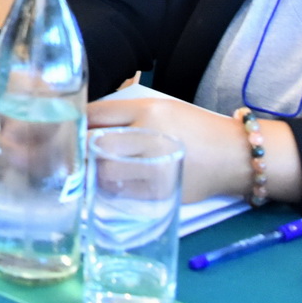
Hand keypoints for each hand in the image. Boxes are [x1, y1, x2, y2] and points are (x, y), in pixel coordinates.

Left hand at [86, 95, 301, 204]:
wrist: (236, 155)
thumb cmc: (194, 128)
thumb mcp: (162, 109)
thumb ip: (126, 116)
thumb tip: (84, 125)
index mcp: (148, 109)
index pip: (96, 113)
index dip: (75, 123)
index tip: (65, 129)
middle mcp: (151, 134)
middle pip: (95, 143)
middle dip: (78, 150)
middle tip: (68, 155)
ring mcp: (157, 165)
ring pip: (106, 172)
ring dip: (92, 173)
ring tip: (87, 171)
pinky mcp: (163, 191)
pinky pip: (124, 193)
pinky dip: (112, 190)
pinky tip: (110, 185)